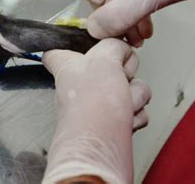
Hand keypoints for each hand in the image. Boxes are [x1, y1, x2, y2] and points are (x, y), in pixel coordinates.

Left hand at [42, 39, 150, 183]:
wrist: (100, 151)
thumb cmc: (92, 108)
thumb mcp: (103, 58)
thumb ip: (113, 44)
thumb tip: (121, 50)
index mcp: (69, 66)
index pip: (58, 50)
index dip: (74, 44)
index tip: (87, 44)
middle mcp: (82, 84)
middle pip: (112, 66)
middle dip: (126, 72)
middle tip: (117, 79)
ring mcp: (99, 105)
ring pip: (129, 87)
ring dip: (134, 95)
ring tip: (122, 105)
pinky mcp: (115, 123)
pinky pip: (136, 110)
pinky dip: (136, 115)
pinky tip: (125, 121)